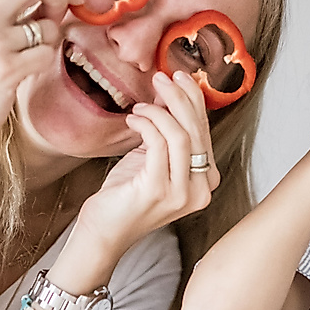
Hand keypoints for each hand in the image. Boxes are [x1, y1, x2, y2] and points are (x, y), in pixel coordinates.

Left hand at [74, 71, 219, 257]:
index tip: (179, 77)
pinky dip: (146, 123)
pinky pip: (158, 144)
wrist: (104, 232)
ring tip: (142, 103)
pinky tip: (133, 117)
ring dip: (160, 110)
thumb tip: (171, 96)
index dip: (194, 101)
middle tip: (163, 77)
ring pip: (181, 135)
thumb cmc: (127, 196)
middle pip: (197, 131)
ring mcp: (181, 193)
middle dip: (180, 97)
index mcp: (205, 181)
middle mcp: (200, 190)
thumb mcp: (155, 160)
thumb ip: (170, 136)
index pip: (205, 132)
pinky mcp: (158, 190)